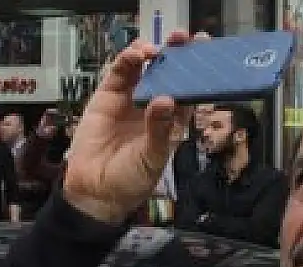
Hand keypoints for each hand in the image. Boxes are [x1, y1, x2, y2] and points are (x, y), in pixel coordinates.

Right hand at [63, 31, 195, 223]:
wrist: (95, 191)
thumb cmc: (131, 180)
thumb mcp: (152, 157)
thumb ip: (159, 129)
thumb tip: (166, 100)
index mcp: (172, 121)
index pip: (189, 89)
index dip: (198, 70)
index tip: (206, 49)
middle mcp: (153, 106)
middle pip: (168, 72)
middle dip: (177, 53)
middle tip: (184, 38)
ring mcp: (129, 99)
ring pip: (144, 67)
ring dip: (152, 53)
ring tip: (157, 50)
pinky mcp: (107, 96)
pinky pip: (118, 73)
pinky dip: (127, 60)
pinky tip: (137, 55)